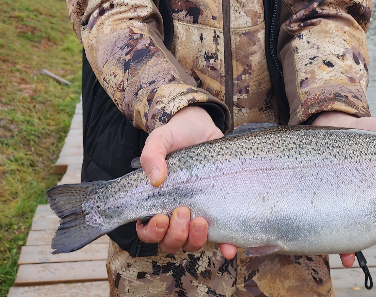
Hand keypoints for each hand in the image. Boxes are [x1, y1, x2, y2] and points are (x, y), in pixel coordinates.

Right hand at [135, 106, 234, 255]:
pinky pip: (220, 238)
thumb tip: (156, 179)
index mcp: (156, 202)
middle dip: (176, 234)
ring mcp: (197, 215)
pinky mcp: (217, 213)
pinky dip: (224, 247)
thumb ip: (152, 155)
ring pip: (192, 244)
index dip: (152, 233)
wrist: (202, 128)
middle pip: (170, 242)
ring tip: (202, 221)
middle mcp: (174, 214)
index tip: (161, 218)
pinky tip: (228, 247)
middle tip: (183, 211)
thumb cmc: (176, 136)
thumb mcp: (161, 139)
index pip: (147, 231)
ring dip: (196, 239)